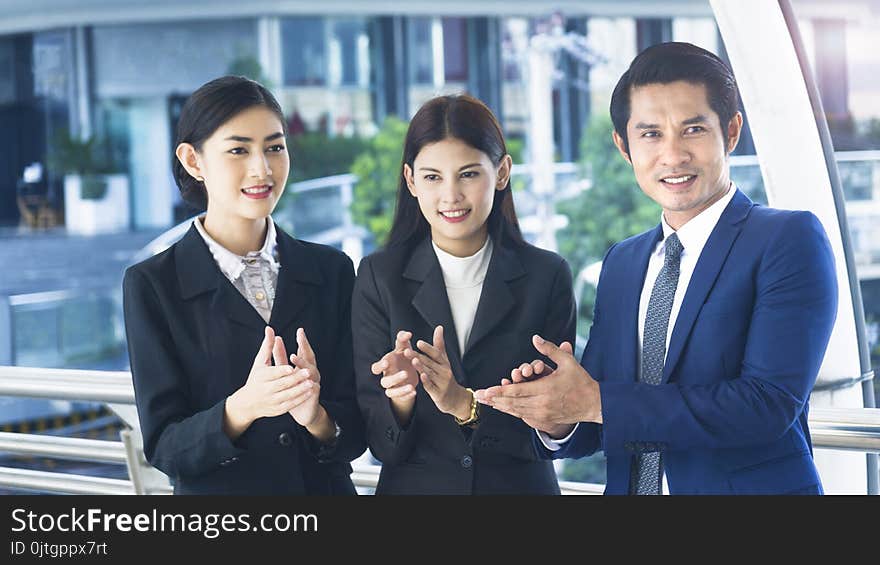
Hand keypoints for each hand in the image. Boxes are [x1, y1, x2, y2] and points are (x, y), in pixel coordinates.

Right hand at [224, 326, 315, 439]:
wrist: (248, 403)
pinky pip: (290, 404)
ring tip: (312, 383)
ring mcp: (271, 401)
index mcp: (261, 377)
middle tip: (308, 372)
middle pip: (282, 384)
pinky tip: (309, 392)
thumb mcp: (260, 362)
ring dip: (300, 390)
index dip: (282, 371)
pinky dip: (300, 399)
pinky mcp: (277, 409)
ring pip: (287, 395)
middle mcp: (265, 390)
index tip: (292, 367)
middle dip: (296, 379)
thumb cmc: (256, 378)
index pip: (272, 374)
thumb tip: (270, 329)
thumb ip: (268, 346)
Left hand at [286, 328, 324, 428]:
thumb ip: (280, 355)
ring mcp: (314, 381)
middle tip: (300, 337)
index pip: (303, 350)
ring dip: (303, 363)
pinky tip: (305, 379)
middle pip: (309, 356)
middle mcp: (311, 371)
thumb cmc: (292, 389)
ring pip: (311, 370)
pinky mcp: (314, 393)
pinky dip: (309, 382)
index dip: (302, 340)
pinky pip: (313, 386)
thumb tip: (275, 338)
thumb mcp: (284, 370)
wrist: (302, 410)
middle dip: (305, 346)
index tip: (299, 330)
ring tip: (294, 357)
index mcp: (303, 365)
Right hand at [371, 330, 419, 422]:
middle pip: (384, 381)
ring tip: (412, 386)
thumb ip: (403, 339)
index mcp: (385, 364)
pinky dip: (406, 395)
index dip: (379, 366)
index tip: (387, 362)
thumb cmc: (404, 356)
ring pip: (390, 391)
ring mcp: (392, 386)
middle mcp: (386, 376)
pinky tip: (414, 392)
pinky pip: (400, 397)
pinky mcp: (399, 394)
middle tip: (405, 373)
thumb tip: (408, 333)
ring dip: (400, 389)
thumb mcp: (404, 347)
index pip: (376, 368)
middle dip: (394, 378)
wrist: (409, 371)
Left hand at [405, 326, 470, 420]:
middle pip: (430, 363)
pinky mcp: (438, 393)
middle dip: (418, 356)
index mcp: (444, 363)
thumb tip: (439, 327)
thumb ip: (439, 344)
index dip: (427, 348)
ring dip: (421, 367)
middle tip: (406, 351)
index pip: (436, 354)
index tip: (418, 342)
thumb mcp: (444, 360)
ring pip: (430, 373)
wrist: (455, 398)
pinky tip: (421, 376)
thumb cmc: (446, 376)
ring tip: (413, 361)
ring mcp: (442, 383)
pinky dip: (427, 382)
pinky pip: (431, 387)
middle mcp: (444, 371)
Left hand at [474, 335, 601, 436]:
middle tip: (478, 396)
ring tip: (485, 402)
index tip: (486, 391)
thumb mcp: (567, 362)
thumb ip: (549, 350)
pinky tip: (502, 407)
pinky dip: (511, 411)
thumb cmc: (581, 381)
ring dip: (499, 406)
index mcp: (545, 389)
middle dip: (493, 399)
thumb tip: (535, 338)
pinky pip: (523, 416)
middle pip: (512, 402)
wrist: (594, 404)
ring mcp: (542, 414)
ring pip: (515, 410)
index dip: (499, 392)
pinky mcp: (544, 420)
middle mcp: (542, 404)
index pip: (517, 391)